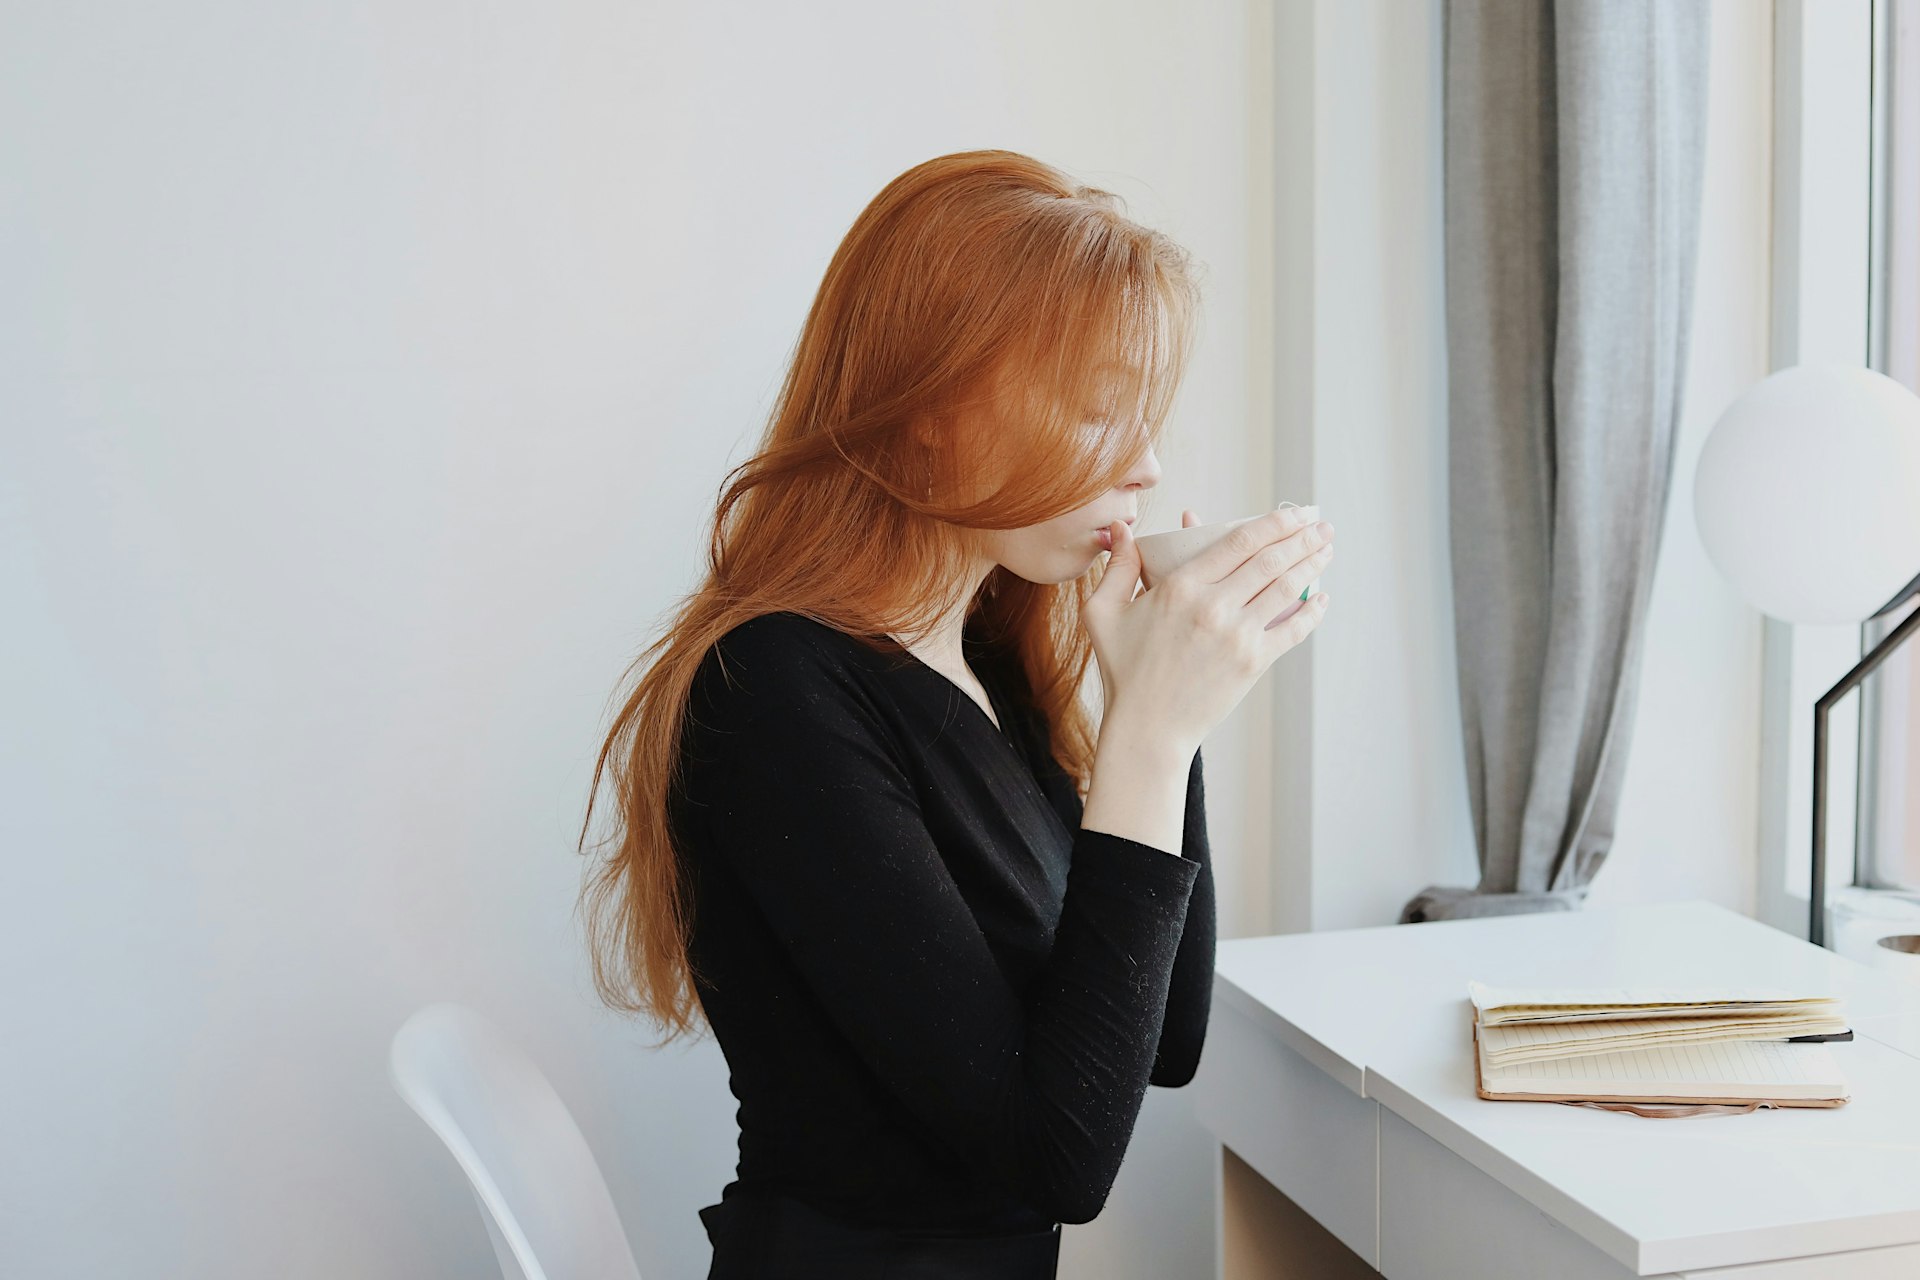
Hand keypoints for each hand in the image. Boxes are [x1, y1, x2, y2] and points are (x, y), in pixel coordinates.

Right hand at [1084, 504, 1333, 754]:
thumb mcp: (1104, 614)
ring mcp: (1237, 636)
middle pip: (1270, 560)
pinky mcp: (1253, 664)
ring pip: (1286, 589)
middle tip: (1321, 525)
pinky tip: (1322, 597)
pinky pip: (1293, 630)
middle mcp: (1213, 607)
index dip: (1273, 522)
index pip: (1239, 542)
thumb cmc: (1123, 670)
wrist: (1147, 728)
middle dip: (1303, 537)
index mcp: (1180, 587)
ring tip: (1327, 549)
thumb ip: (1117, 567)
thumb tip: (1121, 528)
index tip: (1294, 512)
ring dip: (1312, 564)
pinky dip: (1313, 611)